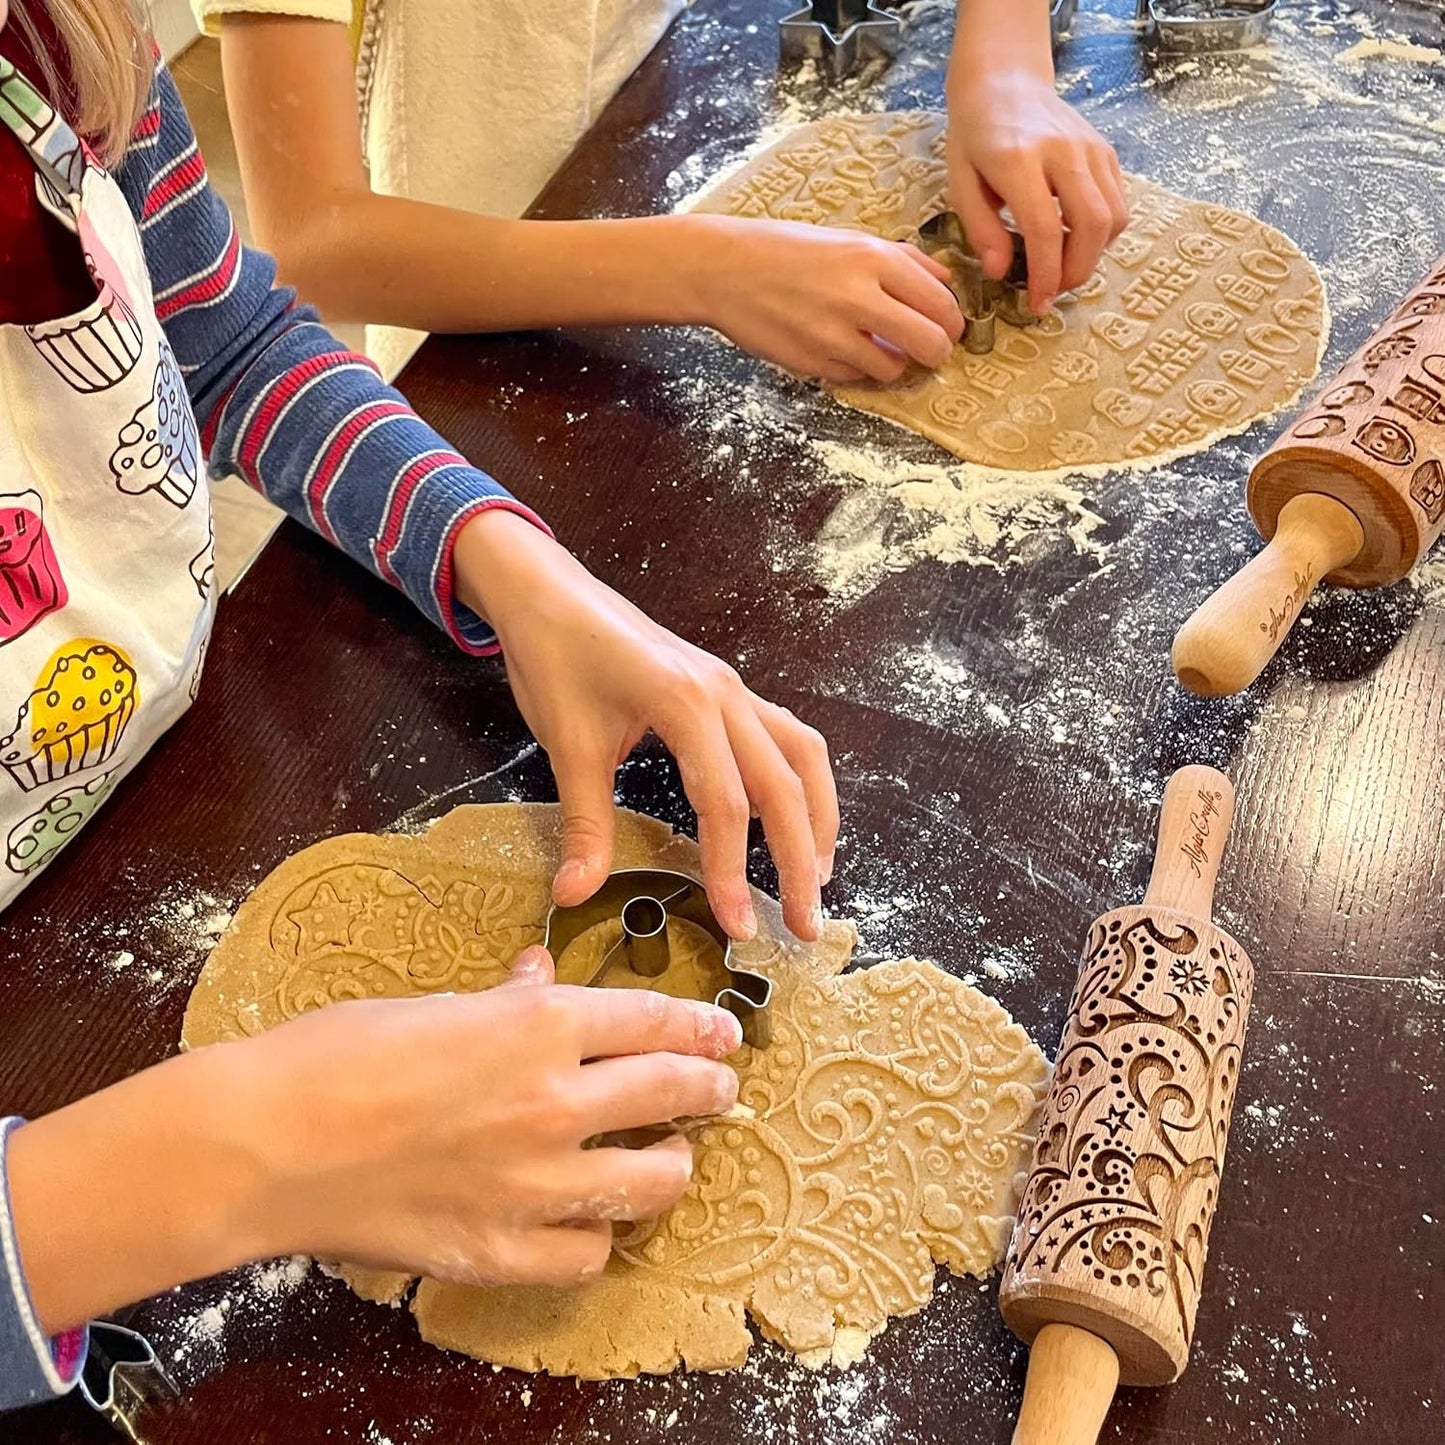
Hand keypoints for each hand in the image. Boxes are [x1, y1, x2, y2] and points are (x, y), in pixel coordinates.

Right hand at [8, 948, 741, 1331]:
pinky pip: (586, 1251)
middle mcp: (555, 1101)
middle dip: (710, 1089)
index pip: (653, 1019)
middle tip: (722, 1090)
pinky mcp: (501, 1248)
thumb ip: (506, 1000)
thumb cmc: (338, 1055)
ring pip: (651, 1181)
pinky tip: (594, 1220)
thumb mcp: (433, 1005)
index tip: (723, 1032)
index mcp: (540, 1026)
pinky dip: (598, 1234)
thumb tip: (540, 979)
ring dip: (673, 1165)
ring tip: (672, 1158)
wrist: (266, 1142)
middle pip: (670, 1093)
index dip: (699, 1026)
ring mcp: (534, 1182)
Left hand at [455, 511, 838, 940]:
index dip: (733, 872)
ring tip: (817, 877)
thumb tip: (576, 895)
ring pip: (802, 755)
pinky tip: (791, 819)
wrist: (549, 591)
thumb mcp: (567, 744)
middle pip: (784, 785)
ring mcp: (734, 687)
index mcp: (686, 702)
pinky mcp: (729, 689)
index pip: (726, 803)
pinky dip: (800, 782)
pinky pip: (786, 736)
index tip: (738, 926)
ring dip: (817, 818)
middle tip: (803, 925)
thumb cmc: (556, 656)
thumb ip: (584, 824)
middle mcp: (726, 692)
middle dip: (799, 859)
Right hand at [681, 214, 962, 382]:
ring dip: (894, 364)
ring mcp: (835, 335)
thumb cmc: (788, 250)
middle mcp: (859, 297)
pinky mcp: (814, 362)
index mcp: (874, 259)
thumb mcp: (849, 240)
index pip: (941, 303)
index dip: (953, 323)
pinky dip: (857, 368)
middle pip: (931, 343)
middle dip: (937, 352)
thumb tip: (947, 282)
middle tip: (929, 351)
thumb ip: (903, 260)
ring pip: (895, 369)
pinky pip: (856, 377)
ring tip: (878, 347)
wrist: (724, 270)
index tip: (947, 328)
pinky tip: (841, 348)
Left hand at [947, 68, 1128, 313]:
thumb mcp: (960, 182)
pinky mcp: (1105, 150)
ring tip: (1063, 269)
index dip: (1045, 274)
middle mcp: (1063, 151)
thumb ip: (980, 228)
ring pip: (1114, 216)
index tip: (1038, 303)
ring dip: (1093, 255)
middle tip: (1053, 292)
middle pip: (1091, 224)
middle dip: (1076, 271)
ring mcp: (1091, 148)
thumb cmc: (975, 135)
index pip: (1044, 229)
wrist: (1004, 80)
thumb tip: (1000, 272)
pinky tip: (1074, 240)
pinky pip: (1118, 202)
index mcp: (1018, 159)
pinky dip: (1103, 233)